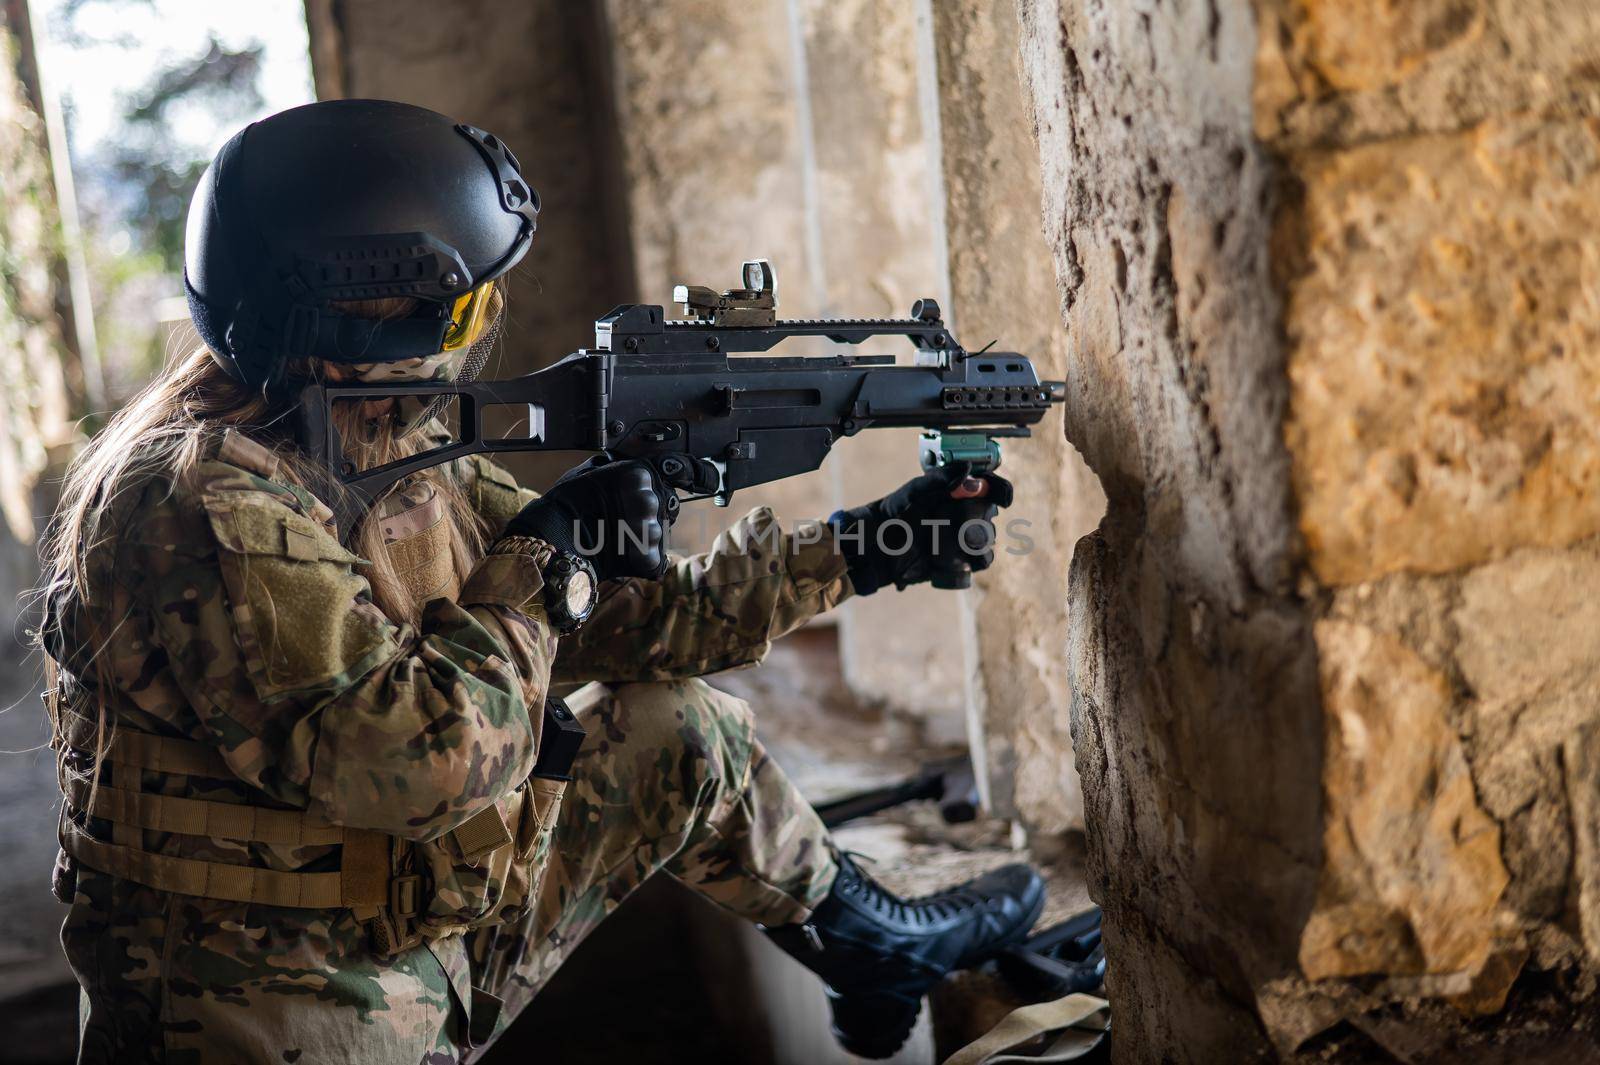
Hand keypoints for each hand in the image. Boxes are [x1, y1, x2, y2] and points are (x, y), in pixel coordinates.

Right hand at [503, 458, 674, 580]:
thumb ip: (609, 468)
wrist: (553, 540)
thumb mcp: (586, 473)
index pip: (651, 482)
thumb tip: (615, 464)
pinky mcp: (648, 557)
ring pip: (656, 533)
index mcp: (637, 475)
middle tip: (617, 521)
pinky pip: (653, 558)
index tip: (622, 499)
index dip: (637, 492)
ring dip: (640, 538)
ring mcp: (650, 530)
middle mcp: (648, 499)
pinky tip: (620, 555)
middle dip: (640, 515)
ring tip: (615, 538)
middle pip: (657, 507)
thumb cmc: (564, 505)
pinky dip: (639, 560)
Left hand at [829, 462, 1014, 595]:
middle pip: (989, 514)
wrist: (870, 551)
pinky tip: (967, 561)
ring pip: (987, 539)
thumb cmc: (887, 516)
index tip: (1003, 498)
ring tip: (967, 545)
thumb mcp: (908, 495)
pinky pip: (978, 563)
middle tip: (969, 525)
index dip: (1000, 489)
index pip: (986, 486)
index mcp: (952, 493)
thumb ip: (934, 482)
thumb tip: (967, 468)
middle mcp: (959, 514)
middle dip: (985, 520)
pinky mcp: (954, 561)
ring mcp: (958, 538)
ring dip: (984, 542)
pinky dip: (978, 562)